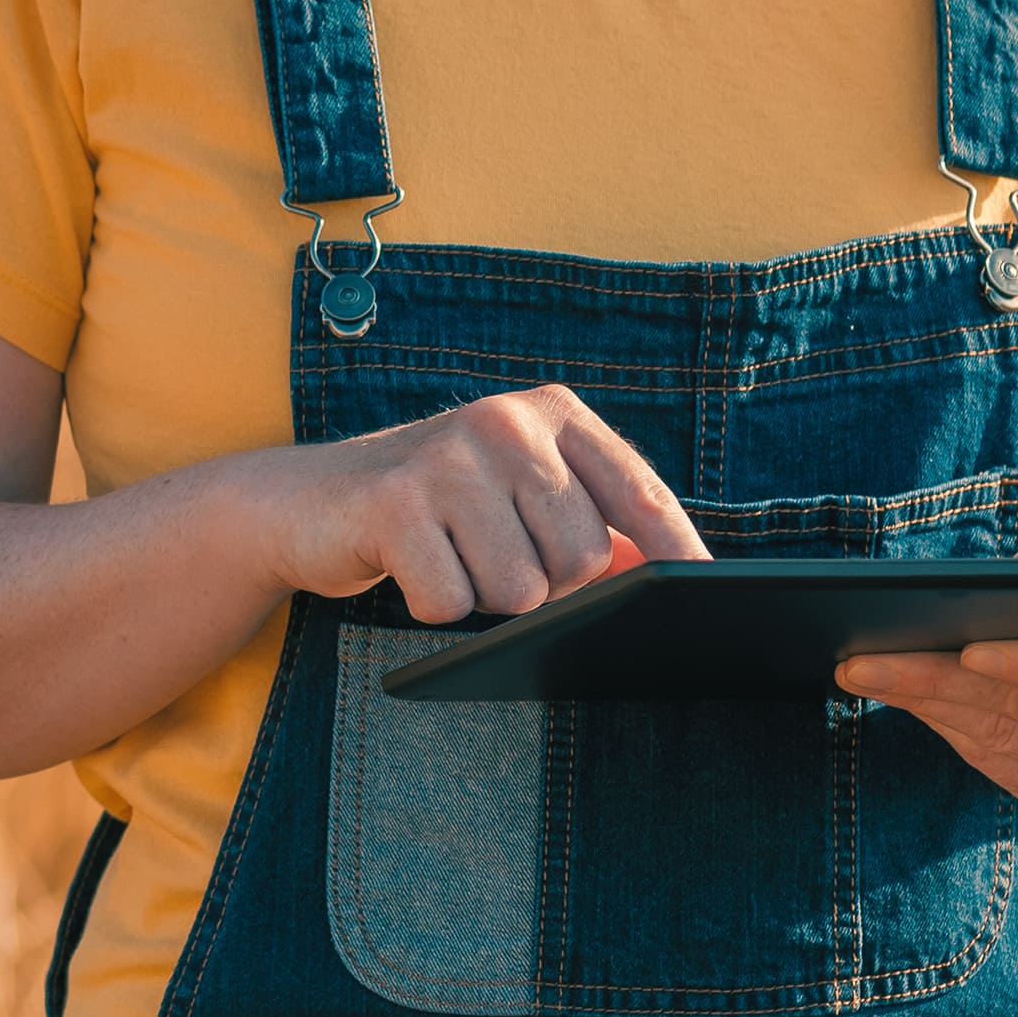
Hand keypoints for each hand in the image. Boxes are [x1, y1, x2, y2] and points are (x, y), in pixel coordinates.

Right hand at [245, 385, 711, 624]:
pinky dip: (432, 604)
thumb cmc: (436, 506)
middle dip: (547, 584)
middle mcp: (505, 422)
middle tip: (492, 556)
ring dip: (485, 597)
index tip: (708, 591)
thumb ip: (593, 521)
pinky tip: (410, 566)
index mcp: (550, 413)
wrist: (309, 500)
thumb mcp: (519, 495)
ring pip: (522, 590)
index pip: (638, 492)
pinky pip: (452, 602)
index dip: (677, 549)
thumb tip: (672, 573)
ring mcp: (449, 458)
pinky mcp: (395, 504)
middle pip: (584, 558)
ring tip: (450, 556)